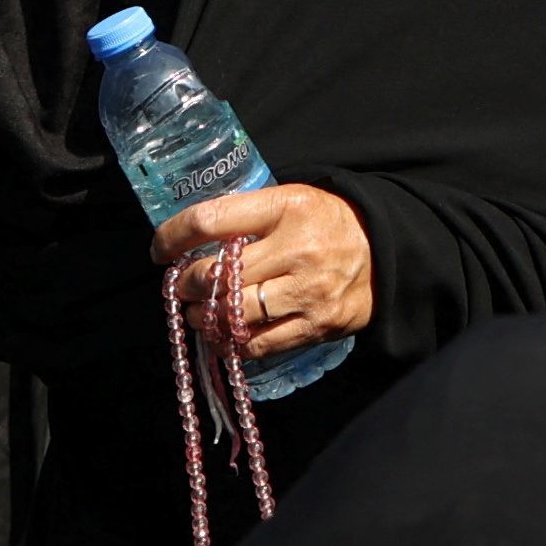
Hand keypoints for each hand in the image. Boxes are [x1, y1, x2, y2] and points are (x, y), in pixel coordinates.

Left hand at [153, 182, 376, 360]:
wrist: (385, 250)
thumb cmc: (324, 223)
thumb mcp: (288, 201)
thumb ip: (244, 217)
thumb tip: (186, 242)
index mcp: (286, 207)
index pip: (211, 220)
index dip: (173, 236)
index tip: (160, 249)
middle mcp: (297, 249)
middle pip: (217, 274)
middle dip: (188, 284)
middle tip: (183, 286)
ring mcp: (308, 290)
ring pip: (233, 313)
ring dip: (204, 317)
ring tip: (200, 312)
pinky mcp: (318, 324)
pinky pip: (258, 344)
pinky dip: (232, 341)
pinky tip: (224, 333)